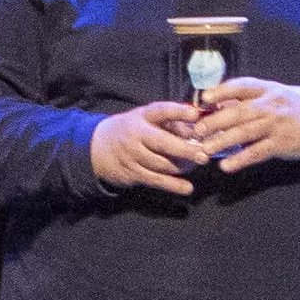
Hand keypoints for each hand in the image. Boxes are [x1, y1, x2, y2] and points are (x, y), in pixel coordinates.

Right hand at [85, 106, 209, 194]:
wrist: (97, 147)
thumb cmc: (131, 130)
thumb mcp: (145, 118)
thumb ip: (171, 122)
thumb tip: (197, 130)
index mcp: (141, 117)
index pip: (160, 111)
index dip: (177, 112)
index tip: (194, 114)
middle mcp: (135, 135)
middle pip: (162, 143)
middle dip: (184, 150)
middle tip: (203, 155)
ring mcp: (132, 156)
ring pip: (162, 164)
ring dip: (183, 167)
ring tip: (195, 165)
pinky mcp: (132, 173)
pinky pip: (156, 181)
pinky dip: (173, 185)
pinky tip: (187, 188)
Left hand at [190, 77, 299, 174]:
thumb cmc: (294, 106)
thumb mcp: (274, 93)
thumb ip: (248, 98)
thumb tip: (216, 104)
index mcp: (266, 89)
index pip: (241, 86)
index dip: (221, 91)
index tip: (204, 97)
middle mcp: (270, 105)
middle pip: (238, 112)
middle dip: (215, 121)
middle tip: (196, 130)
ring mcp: (276, 125)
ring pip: (244, 133)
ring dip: (222, 142)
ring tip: (203, 149)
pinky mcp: (281, 144)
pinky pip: (257, 152)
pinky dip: (240, 160)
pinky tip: (225, 166)